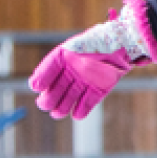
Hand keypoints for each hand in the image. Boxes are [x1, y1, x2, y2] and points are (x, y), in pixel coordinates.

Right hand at [27, 0, 156, 118]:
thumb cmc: (96, 43)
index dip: (42, 80)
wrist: (122, 45)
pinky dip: (82, 110)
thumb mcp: (71, 50)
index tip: (37, 88)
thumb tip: (33, 85)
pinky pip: (88, 102)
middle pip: (57, 89)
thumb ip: (51, 66)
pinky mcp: (99, 89)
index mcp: (64, 58)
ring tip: (58, 113)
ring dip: (63, 107)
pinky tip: (76, 114)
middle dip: (50, 99)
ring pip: (70, 98)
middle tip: (45, 105)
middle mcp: (72, 72)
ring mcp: (85, 81)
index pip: (47, 72)